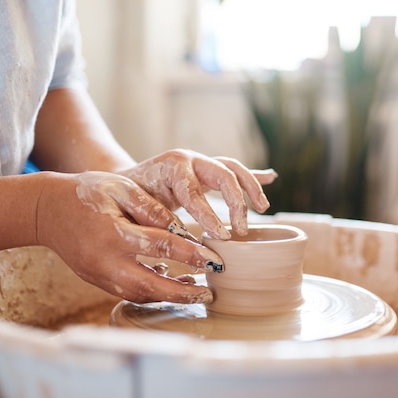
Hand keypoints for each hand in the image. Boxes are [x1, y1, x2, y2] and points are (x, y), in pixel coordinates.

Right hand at [35, 171, 222, 303]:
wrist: (46, 210)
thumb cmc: (87, 193)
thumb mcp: (121, 188)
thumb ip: (152, 208)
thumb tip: (182, 228)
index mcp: (114, 233)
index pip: (161, 247)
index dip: (190, 255)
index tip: (214, 259)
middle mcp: (105, 260)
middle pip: (150, 285)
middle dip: (183, 292)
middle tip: (210, 293)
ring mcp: (98, 275)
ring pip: (139, 294)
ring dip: (169, 297)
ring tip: (197, 292)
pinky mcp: (96, 280)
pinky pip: (128, 292)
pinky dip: (151, 292)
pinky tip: (171, 286)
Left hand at [119, 149, 277, 238]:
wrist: (125, 180)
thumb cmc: (129, 198)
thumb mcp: (136, 207)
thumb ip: (155, 219)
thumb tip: (175, 238)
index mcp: (172, 165)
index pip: (195, 191)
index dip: (209, 214)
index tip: (221, 236)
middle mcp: (191, 159)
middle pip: (224, 175)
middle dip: (236, 203)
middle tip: (241, 230)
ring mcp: (202, 162)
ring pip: (234, 169)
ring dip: (251, 188)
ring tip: (263, 208)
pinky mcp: (208, 170)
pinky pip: (235, 170)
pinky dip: (253, 175)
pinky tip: (271, 178)